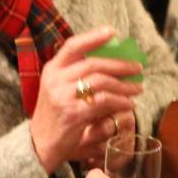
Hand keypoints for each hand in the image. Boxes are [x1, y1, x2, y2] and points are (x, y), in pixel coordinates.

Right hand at [30, 28, 143, 173]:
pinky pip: (103, 101)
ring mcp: (63, 96)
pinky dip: (120, 101)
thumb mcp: (58, 90)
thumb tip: (110, 61)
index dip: (93, 37)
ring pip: (101, 81)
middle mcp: (55, 79)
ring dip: (124, 84)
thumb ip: (76, 75)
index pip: (73, 46)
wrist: (39, 144)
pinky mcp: (73, 113)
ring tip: (137, 88)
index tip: (112, 32)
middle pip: (93, 63)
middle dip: (120, 64)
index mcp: (52, 70)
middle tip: (137, 68)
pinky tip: (129, 104)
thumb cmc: (55, 116)